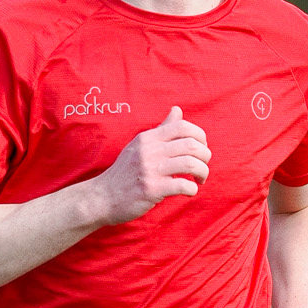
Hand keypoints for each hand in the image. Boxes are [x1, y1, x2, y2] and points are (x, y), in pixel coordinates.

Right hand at [93, 106, 209, 224]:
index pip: (182, 126)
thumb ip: (161, 129)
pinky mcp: (151, 189)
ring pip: (190, 164)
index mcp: (148, 138)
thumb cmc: (125, 172)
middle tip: (203, 166)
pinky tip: (189, 191)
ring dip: (203, 172)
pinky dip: (192, 189)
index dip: (200, 136)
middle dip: (205, 156)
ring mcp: (150, 170)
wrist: (102, 198)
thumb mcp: (139, 145)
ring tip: (199, 179)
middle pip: (191, 145)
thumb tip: (177, 110)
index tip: (201, 148)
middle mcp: (149, 151)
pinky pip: (183, 185)